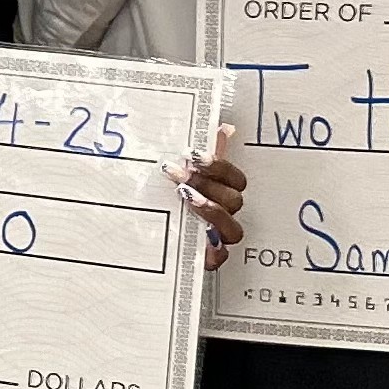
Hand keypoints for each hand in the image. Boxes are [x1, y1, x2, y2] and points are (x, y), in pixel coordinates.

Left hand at [170, 136, 245, 271]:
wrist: (152, 237)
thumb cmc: (173, 202)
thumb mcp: (184, 176)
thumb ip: (202, 155)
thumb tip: (223, 128)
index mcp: (224, 193)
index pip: (236, 179)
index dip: (218, 166)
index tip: (193, 155)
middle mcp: (226, 216)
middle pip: (233, 200)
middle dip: (206, 184)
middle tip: (176, 173)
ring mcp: (220, 239)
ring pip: (232, 228)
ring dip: (210, 209)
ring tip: (184, 195)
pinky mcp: (210, 260)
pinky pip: (220, 258)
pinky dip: (212, 248)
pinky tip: (199, 235)